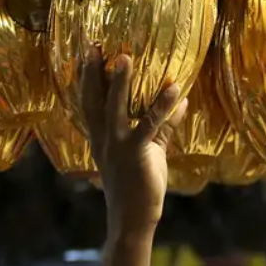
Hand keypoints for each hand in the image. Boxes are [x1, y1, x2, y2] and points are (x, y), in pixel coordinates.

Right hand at [78, 48, 186, 236]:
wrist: (133, 220)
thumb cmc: (140, 188)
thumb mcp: (151, 153)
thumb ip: (164, 127)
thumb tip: (181, 101)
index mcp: (101, 139)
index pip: (87, 103)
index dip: (85, 79)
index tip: (84, 54)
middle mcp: (103, 139)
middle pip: (93, 99)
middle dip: (92, 72)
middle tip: (92, 45)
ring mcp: (117, 146)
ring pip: (116, 107)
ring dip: (121, 82)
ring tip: (126, 56)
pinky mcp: (136, 154)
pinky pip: (150, 125)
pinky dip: (163, 106)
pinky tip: (174, 89)